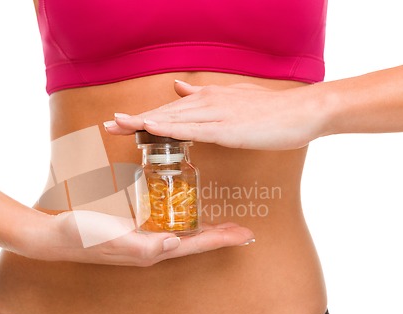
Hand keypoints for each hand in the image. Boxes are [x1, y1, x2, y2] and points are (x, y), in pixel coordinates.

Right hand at [17, 210, 254, 266]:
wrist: (56, 235)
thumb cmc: (82, 236)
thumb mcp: (112, 239)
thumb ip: (143, 246)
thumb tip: (176, 243)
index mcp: (151, 251)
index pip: (193, 245)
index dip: (220, 239)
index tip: (244, 233)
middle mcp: (151, 247)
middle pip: (193, 241)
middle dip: (218, 235)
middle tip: (241, 228)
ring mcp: (143, 238)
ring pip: (182, 233)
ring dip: (204, 228)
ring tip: (223, 223)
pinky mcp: (133, 229)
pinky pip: (164, 223)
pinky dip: (180, 218)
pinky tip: (184, 211)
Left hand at [104, 80, 327, 149]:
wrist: (302, 111)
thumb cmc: (270, 111)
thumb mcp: (233, 99)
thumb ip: (203, 95)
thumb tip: (179, 87)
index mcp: (208, 100)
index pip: (168, 110)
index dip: (142, 117)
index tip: (119, 123)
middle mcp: (207, 104)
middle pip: (163, 113)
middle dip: (133, 120)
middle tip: (106, 126)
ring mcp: (216, 115)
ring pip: (172, 119)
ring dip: (143, 122)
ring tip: (116, 126)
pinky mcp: (227, 129)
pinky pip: (193, 129)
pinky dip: (169, 128)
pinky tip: (150, 127)